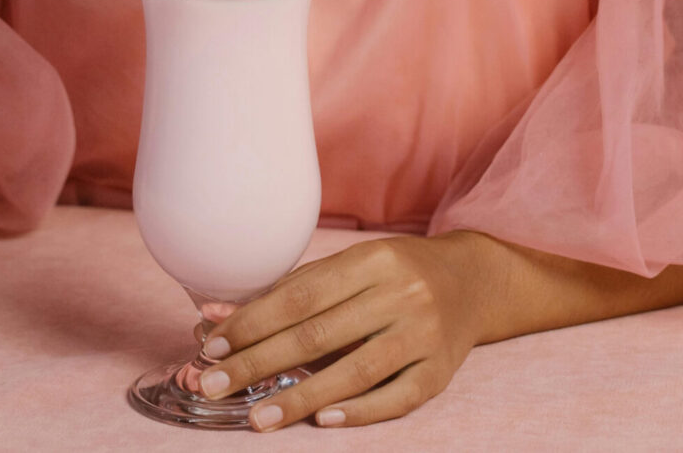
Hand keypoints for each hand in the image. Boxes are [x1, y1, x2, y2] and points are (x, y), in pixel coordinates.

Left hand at [195, 231, 508, 430]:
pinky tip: (321, 421)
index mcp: (372, 260)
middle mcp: (401, 293)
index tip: (211, 347)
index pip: (299, 297)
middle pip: (319, 334)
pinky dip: (358, 412)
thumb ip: (286, 292)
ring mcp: (424, 334)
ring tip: (257, 418)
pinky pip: (397, 397)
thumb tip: (213, 318)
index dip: (252, 323)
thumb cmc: (392, 274)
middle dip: (258, 362)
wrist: (471, 281)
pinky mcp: (440, 370)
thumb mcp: (346, 269)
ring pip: (355, 370)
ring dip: (299, 397)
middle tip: (214, 385)